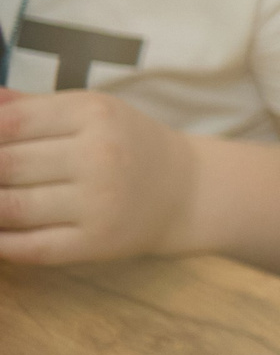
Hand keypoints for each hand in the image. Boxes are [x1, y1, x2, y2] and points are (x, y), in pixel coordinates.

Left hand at [0, 87, 194, 263]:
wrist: (186, 191)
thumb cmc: (128, 145)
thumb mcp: (92, 111)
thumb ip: (31, 107)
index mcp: (96, 114)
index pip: (12, 122)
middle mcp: (100, 156)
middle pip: (7, 164)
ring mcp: (99, 202)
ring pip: (11, 207)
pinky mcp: (95, 243)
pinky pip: (29, 247)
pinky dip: (0, 243)